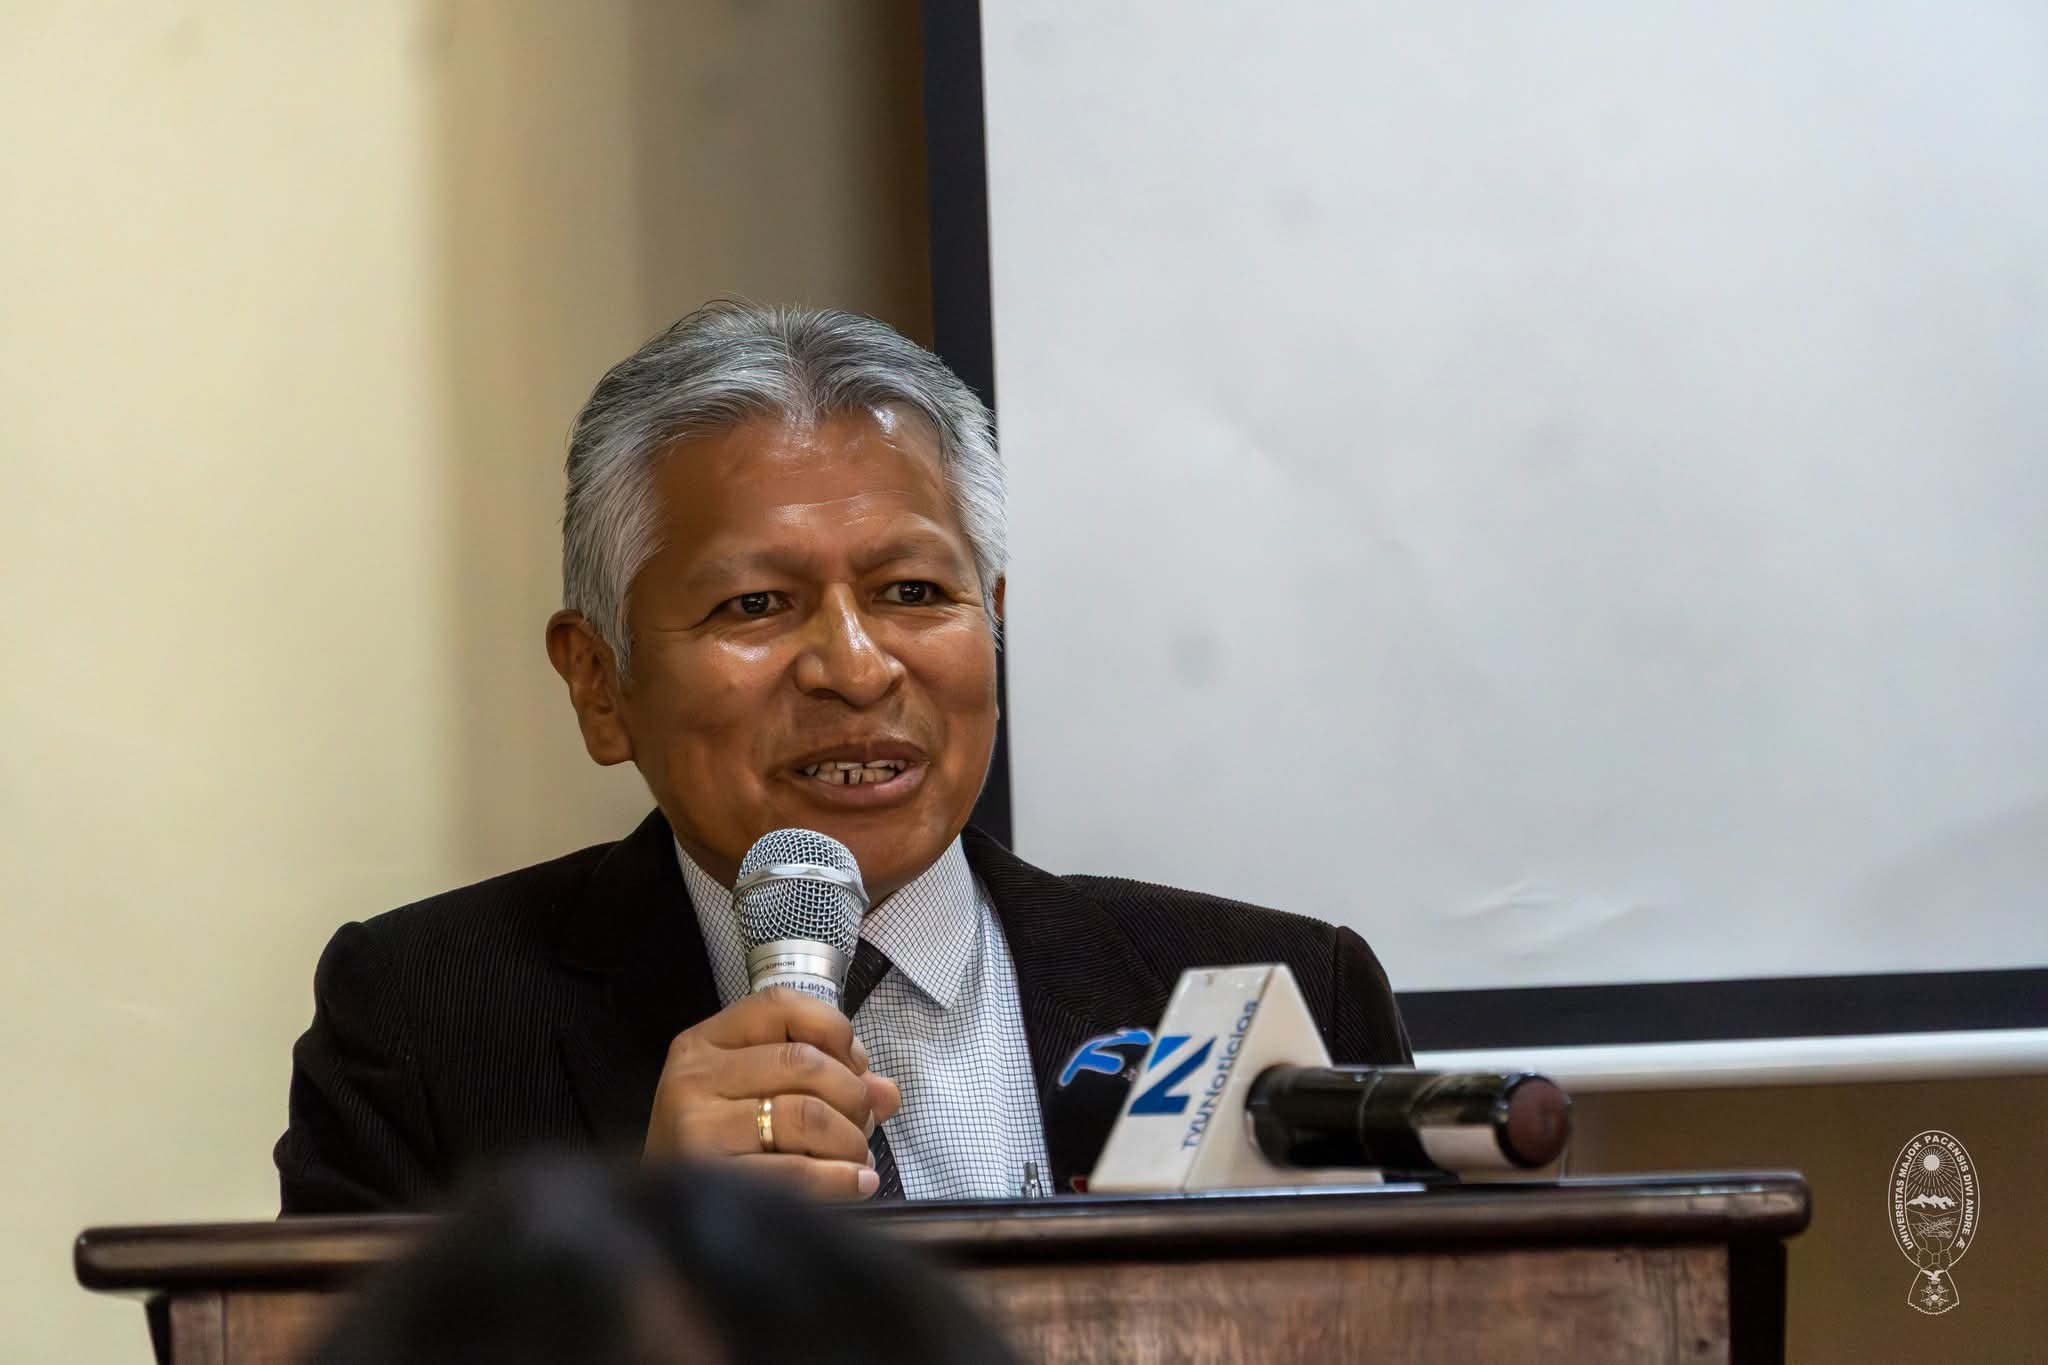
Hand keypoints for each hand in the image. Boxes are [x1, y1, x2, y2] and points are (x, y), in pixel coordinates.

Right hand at [643, 987, 901, 1199]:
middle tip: (864, 1123)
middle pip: (804, 1062)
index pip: (781, 1005)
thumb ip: (826, 1080)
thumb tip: (888, 1092)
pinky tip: (858, 1183)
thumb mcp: (757, 1094)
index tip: (855, 1065)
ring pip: (806, 1114)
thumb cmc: (718, 1146)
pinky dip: (841, 1178)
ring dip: (850, 1139)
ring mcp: (696, 1126)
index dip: (834, 1029)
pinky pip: (795, 1172)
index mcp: (705, 1042)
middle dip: (852, 1095)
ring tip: (857, 1158)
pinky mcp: (709, 1178)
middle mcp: (694, 1076)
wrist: (658, 1216)